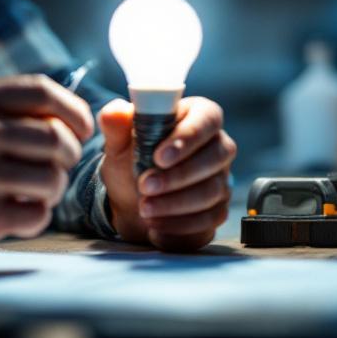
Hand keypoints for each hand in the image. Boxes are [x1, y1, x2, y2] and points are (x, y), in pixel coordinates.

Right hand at [0, 74, 94, 265]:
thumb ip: (5, 107)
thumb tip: (70, 110)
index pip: (43, 92)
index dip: (74, 110)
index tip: (81, 129)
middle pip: (56, 139)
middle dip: (68, 156)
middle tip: (56, 167)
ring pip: (53, 180)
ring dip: (52, 190)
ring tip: (31, 192)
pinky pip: (37, 215)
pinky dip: (35, 217)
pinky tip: (14, 215)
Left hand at [99, 97, 234, 251]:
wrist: (130, 200)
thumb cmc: (131, 161)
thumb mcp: (118, 143)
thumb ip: (116, 125)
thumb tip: (115, 111)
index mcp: (196, 116)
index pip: (207, 118)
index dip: (188, 137)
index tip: (159, 157)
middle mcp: (216, 145)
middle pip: (216, 156)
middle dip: (178, 175)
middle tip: (145, 186)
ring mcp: (221, 178)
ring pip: (212, 190)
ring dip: (175, 202)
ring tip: (144, 208)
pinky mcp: (218, 209)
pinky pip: (210, 218)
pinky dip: (180, 225)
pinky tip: (156, 226)